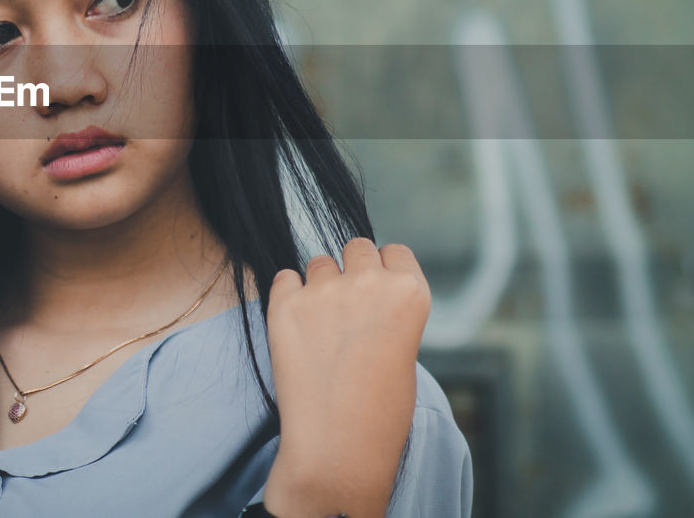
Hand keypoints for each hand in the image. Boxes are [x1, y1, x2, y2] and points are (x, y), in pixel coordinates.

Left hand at [262, 238, 431, 517]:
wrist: (338, 447)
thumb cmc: (378, 410)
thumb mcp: (404, 349)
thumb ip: (386, 309)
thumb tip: (359, 284)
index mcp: (410, 293)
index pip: (394, 251)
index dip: (384, 271)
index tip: (377, 295)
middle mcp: (369, 282)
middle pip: (356, 246)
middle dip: (352, 270)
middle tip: (347, 309)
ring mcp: (324, 290)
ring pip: (319, 261)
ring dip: (319, 284)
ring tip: (321, 328)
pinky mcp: (285, 304)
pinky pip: (284, 278)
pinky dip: (288, 295)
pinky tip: (297, 328)